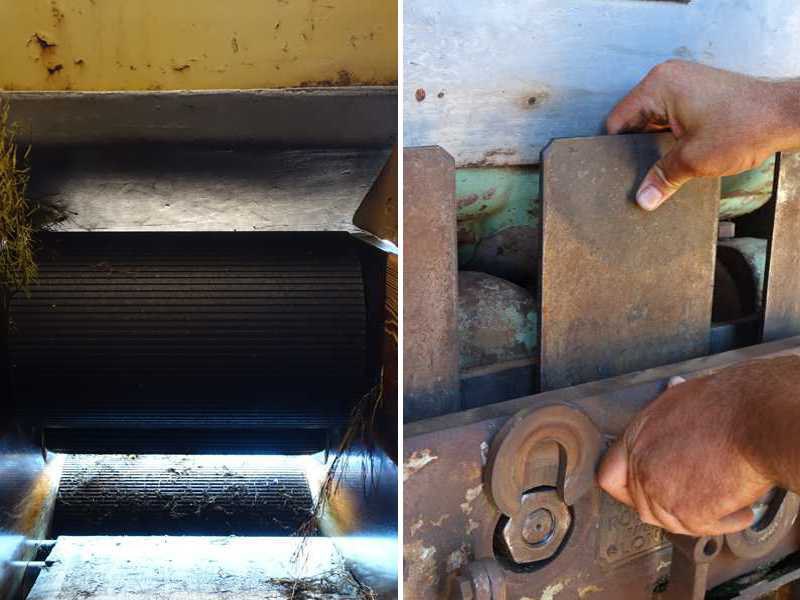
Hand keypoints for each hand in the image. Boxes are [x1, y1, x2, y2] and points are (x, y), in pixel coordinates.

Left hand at [597, 357, 799, 535]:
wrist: (751, 421)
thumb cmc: (723, 404)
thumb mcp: (680, 395)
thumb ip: (668, 408)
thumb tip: (671, 388)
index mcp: (635, 439)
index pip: (609, 476)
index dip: (626, 490)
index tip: (643, 495)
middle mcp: (641, 467)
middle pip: (642, 506)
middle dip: (669, 506)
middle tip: (693, 501)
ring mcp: (661, 492)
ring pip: (671, 522)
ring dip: (697, 518)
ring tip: (723, 503)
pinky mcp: (688, 512)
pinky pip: (702, 529)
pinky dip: (724, 523)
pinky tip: (740, 511)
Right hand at [606, 60, 799, 209]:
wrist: (787, 116)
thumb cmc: (747, 124)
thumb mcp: (693, 160)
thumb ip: (662, 178)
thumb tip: (643, 197)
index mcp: (658, 86)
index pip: (618, 120)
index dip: (616, 150)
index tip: (618, 172)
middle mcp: (669, 80)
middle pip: (635, 121)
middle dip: (638, 149)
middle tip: (641, 174)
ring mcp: (685, 86)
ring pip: (654, 123)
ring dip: (657, 146)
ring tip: (662, 167)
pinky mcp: (699, 95)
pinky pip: (672, 119)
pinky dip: (672, 138)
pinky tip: (678, 157)